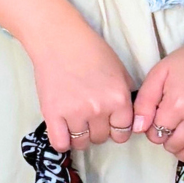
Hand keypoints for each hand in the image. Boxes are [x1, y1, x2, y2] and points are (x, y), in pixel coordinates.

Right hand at [0, 0, 133, 151]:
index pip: (123, 133)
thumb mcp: (120, 71)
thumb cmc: (90, 50)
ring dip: (80, 136)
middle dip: (97, 130)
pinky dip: (63, 142)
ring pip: (82, 143)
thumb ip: (127, 95)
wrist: (59, 39)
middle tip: (89, 116)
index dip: (116, 129)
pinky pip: (60, 143)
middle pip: (102, 139)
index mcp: (118, 99)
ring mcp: (75, 113)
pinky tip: (64, 132)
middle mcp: (99, 109)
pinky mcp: (53, 114)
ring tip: (76, 122)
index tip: (109, 123)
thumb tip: (130, 118)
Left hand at [133, 14, 183, 172]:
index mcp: (177, 104)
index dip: (154, 129)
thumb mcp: (159, 73)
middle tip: (173, 127)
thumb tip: (137, 129)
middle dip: (167, 140)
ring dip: (182, 152)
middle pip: (173, 146)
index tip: (161, 120)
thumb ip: (144, 101)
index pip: (156, 134)